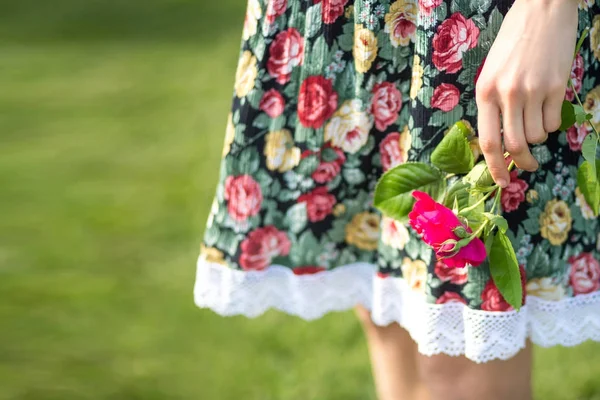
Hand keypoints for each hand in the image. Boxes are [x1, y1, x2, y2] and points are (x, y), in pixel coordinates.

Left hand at [475, 0, 578, 187]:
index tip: (501, 182)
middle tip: (527, 165)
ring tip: (535, 119)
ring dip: (537, 137)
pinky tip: (548, 107)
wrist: (541, 10)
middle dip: (522, 161)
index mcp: (484, 91)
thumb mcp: (491, 71)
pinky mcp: (555, 86)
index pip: (488, 141)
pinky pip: (554, 122)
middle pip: (514, 145)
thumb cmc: (512, 42)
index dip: (494, 167)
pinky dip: (551, 124)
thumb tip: (500, 139)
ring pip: (536, 135)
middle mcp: (506, 94)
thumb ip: (492, 103)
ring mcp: (532, 90)